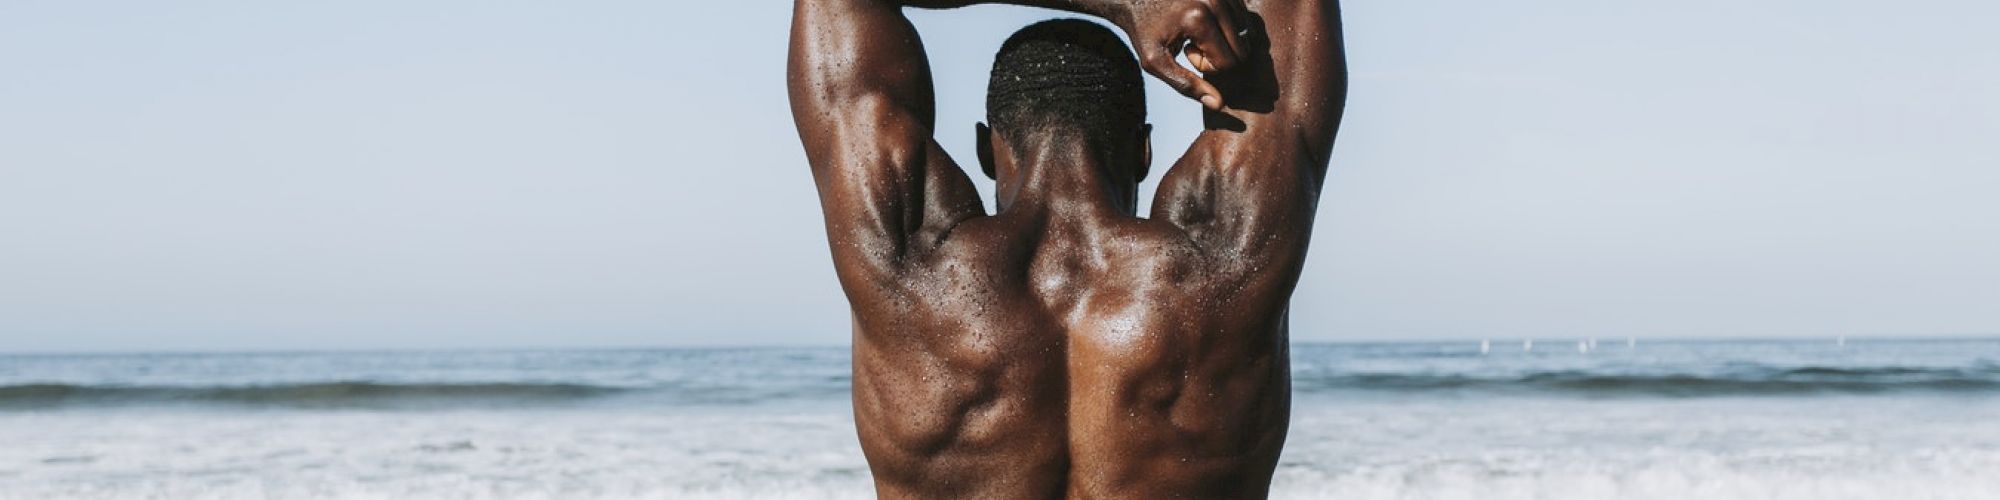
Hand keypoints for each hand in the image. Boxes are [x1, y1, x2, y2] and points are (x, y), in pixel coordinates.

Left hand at [1111, 0, 1251, 109]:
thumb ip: (1186, 85)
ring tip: (1195, 31)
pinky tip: (1203, 20)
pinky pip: (1244, 19)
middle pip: (1242, 50)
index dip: (1208, 67)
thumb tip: (1218, 104)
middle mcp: (1216, 1)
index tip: (1186, 52)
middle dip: (1218, 55)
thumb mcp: (1155, 61)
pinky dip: (1226, 25)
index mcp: (1198, 20)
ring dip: (1223, 40)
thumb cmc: (1142, 29)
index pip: (1229, 63)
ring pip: (1247, 35)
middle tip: (1192, 44)